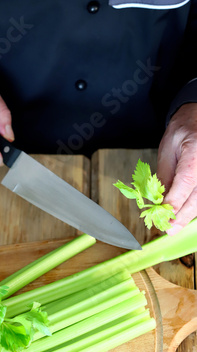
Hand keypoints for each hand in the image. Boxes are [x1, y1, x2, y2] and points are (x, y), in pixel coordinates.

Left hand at [157, 103, 196, 234]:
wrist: (196, 121)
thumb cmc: (182, 132)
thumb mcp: (167, 150)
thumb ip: (164, 175)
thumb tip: (158, 200)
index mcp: (194, 155)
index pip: (185, 183)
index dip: (175, 203)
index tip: (163, 216)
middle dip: (181, 217)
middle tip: (168, 230)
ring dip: (187, 216)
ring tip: (172, 227)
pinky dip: (192, 208)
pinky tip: (182, 215)